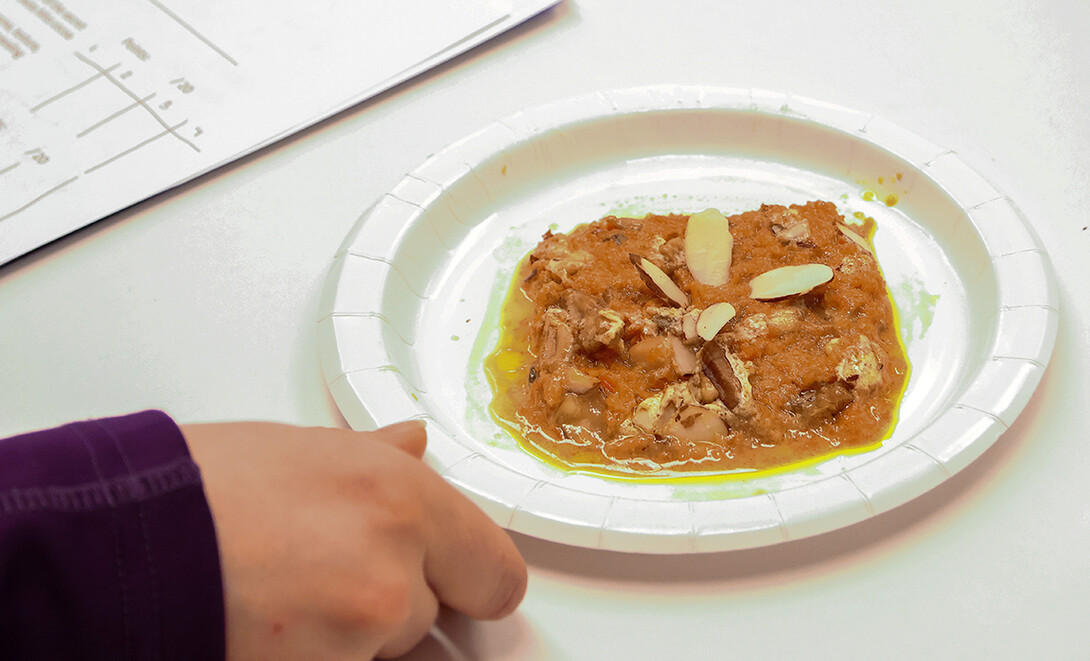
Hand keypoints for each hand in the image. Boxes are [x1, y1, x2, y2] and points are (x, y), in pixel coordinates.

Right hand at [182, 420, 526, 659]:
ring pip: (389, 648)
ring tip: (286, 595)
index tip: (459, 580)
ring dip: (354, 633)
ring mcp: (360, 630)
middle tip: (338, 576)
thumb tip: (414, 445)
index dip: (472, 576)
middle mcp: (394, 564)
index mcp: (399, 497)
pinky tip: (273, 625)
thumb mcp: (300, 452)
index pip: (494, 570)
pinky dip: (321, 654)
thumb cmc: (192, 488)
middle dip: (402, 599)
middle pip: (438, 610)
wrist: (114, 544)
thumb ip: (377, 459)